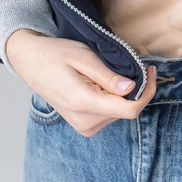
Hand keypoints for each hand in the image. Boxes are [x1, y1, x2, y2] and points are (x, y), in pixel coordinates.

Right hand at [4, 29, 155, 135]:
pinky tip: (99, 85)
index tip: (150, 70)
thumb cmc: (55, 54)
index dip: (147, 91)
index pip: (129, 109)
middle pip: (126, 110)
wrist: (31, 63)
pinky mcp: (85, 126)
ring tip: (102, 74)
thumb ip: (108, 75)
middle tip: (122, 65)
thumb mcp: (83, 56)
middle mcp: (84, 121)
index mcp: (83, 103)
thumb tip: (131, 87)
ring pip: (119, 112)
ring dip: (120, 93)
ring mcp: (84, 127)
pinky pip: (110, 114)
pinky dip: (112, 99)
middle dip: (132, 89)